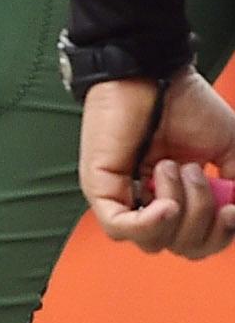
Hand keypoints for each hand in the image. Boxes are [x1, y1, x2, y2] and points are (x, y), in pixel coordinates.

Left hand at [80, 70, 234, 256]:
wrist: (156, 74)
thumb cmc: (188, 105)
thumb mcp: (230, 152)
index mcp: (180, 198)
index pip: (201, 242)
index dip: (221, 234)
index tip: (232, 208)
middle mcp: (151, 202)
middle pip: (182, 247)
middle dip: (203, 220)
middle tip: (197, 173)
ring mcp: (124, 197)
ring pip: (155, 241)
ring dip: (181, 211)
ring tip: (175, 167)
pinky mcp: (100, 187)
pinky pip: (120, 229)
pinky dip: (150, 225)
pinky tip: (166, 205)